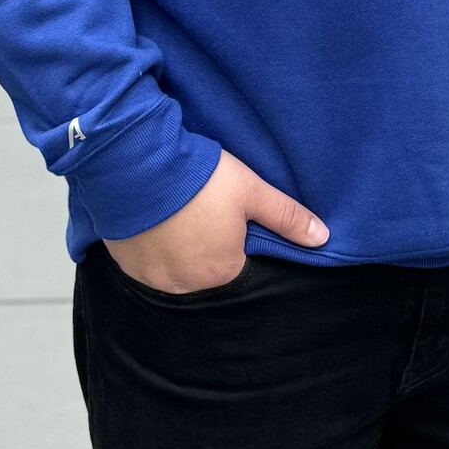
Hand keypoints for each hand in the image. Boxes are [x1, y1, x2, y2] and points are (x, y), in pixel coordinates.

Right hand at [104, 148, 328, 293]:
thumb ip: (286, 216)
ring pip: (174, 267)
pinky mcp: (126, 265)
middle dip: (206, 245)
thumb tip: (322, 238)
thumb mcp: (251, 190)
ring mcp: (153, 278)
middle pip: (206, 268)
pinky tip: (153, 221)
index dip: (235, 238)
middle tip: (200, 210)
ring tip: (176, 213)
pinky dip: (151, 247)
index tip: (226, 215)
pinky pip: (145, 263)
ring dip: (177, 249)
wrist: (135, 164)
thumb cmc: (198, 178)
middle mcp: (187, 285)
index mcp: (222, 272)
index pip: (239, 264)